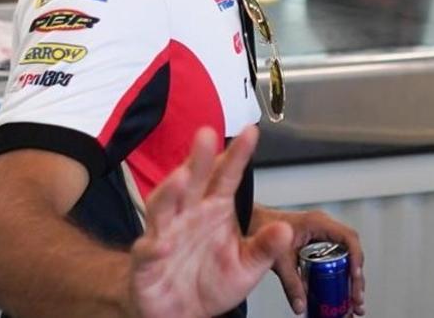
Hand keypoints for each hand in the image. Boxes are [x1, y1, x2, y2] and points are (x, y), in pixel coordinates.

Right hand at [129, 126, 292, 317]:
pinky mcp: (147, 259)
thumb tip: (286, 230)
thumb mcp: (247, 266)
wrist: (178, 311)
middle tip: (206, 136)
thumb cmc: (209, 282)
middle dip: (198, 159)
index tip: (251, 133)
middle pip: (192, 182)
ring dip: (170, 191)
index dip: (237, 155)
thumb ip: (265, 248)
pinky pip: (148, 249)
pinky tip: (162, 243)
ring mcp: (164, 234)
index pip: (226, 177)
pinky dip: (153, 245)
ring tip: (181, 177)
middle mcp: (188, 215)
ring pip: (163, 207)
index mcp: (214, 210)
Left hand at [252, 208, 366, 315]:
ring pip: (345, 257)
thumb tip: (301, 305)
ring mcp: (322, 236)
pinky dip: (340, 277)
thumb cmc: (262, 228)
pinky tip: (340, 294)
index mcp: (317, 223)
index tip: (355, 277)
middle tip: (356, 299)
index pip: (348, 237)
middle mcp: (323, 228)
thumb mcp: (279, 260)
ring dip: (350, 280)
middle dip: (356, 277)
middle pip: (351, 251)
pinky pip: (335, 260)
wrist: (251, 222)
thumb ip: (291, 283)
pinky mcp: (318, 245)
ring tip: (353, 303)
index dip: (356, 257)